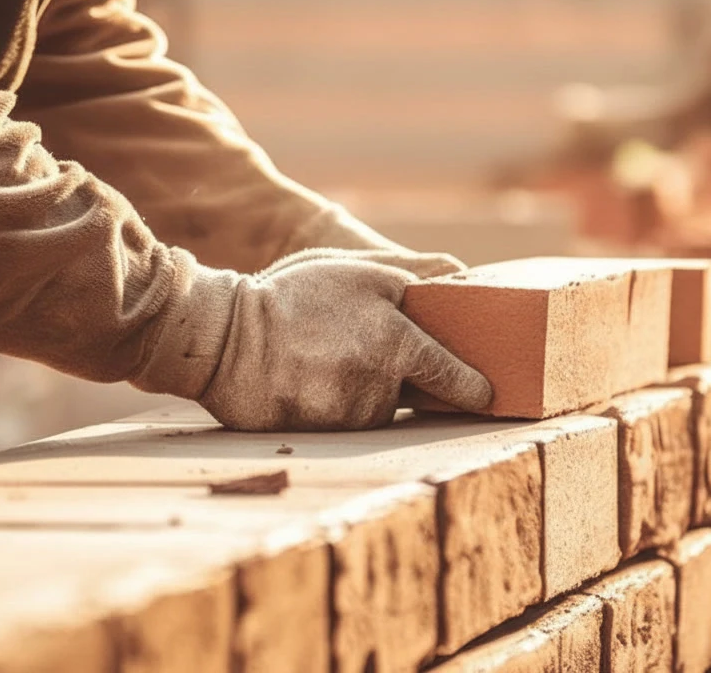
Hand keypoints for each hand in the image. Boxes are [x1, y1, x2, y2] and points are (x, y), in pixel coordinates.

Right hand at [199, 253, 492, 430]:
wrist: (223, 338)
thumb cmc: (296, 297)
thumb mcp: (359, 273)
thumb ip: (416, 277)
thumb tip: (464, 278)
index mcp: (395, 343)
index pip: (451, 376)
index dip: (471, 387)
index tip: (486, 394)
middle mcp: (378, 387)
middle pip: (408, 394)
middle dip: (395, 378)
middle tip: (356, 350)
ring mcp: (347, 417)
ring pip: (374, 412)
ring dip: (360, 393)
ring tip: (322, 361)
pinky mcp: (320, 437)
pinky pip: (341, 427)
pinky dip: (331, 409)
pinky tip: (307, 383)